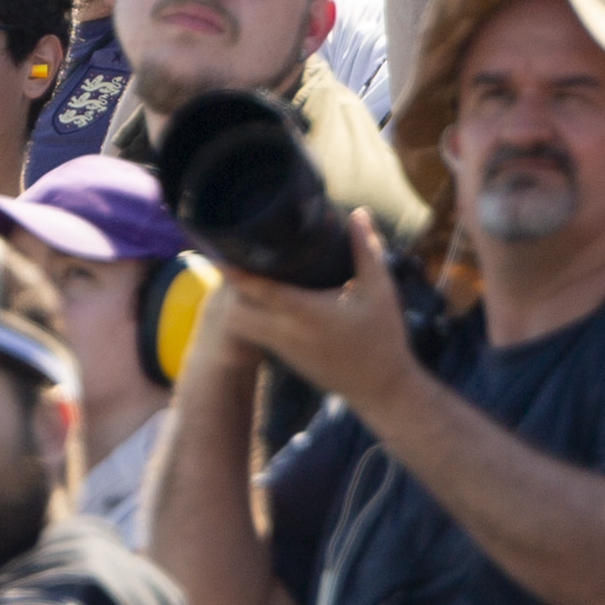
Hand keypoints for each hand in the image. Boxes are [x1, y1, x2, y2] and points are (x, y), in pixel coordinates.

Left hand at [192, 216, 414, 409]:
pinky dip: (251, 317)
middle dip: (229, 289)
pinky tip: (262, 300)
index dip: (234, 271)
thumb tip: (358, 214)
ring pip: (241, 327)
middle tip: (235, 262)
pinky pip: (255, 335)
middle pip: (235, 312)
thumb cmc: (383, 338)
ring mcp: (283, 350)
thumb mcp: (380, 290)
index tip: (221, 249)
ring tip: (246, 277)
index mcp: (305, 313)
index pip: (256, 290)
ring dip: (238, 304)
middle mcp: (286, 333)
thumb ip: (366, 249)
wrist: (383, 390)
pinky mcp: (286, 359)